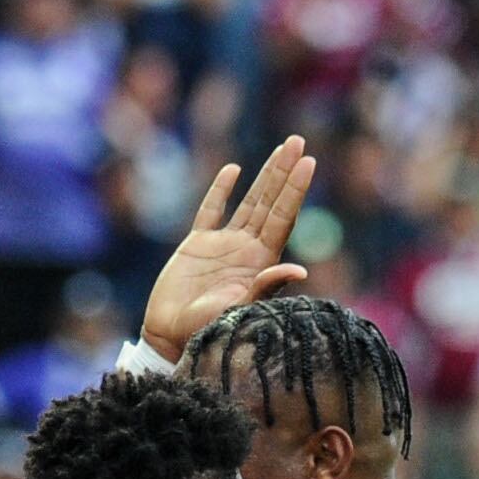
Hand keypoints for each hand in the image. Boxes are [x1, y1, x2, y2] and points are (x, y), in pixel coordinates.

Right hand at [141, 140, 317, 360]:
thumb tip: (299, 270)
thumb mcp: (239, 309)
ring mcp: (224, 244)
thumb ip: (265, 288)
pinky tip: (233, 171)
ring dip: (265, 175)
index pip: (283, 218)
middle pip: (271, 203)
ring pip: (249, 201)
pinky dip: (221, 190)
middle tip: (298, 141)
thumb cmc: (207, 330)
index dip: (294, 190)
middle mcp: (247, 249)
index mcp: (261, 262)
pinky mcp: (198, 244)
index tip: (308, 162)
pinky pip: (211, 210)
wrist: (171, 336)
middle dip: (284, 172)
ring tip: (281, 149)